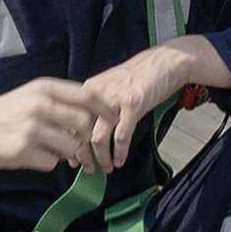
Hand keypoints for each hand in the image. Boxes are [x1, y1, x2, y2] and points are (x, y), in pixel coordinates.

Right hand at [0, 76, 101, 192]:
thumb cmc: (2, 114)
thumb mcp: (28, 96)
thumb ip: (58, 102)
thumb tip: (90, 117)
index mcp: (43, 88)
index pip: (87, 95)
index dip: (105, 108)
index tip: (114, 119)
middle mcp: (39, 105)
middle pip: (84, 124)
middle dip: (88, 140)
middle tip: (85, 149)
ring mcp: (31, 129)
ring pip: (71, 147)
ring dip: (69, 155)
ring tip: (56, 154)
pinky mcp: (22, 151)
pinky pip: (51, 163)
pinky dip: (48, 163)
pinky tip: (33, 157)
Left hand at [81, 36, 230, 169]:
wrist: (163, 62)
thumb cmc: (136, 78)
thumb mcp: (107, 89)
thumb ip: (93, 109)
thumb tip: (80, 134)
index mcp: (86, 92)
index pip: (68, 123)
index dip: (68, 144)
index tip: (71, 160)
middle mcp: (96, 96)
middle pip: (80, 133)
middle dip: (83, 156)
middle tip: (88, 169)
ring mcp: (114, 100)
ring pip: (98, 138)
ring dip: (101, 158)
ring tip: (106, 168)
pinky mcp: (133, 104)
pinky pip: (122, 136)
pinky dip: (120, 152)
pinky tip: (120, 160)